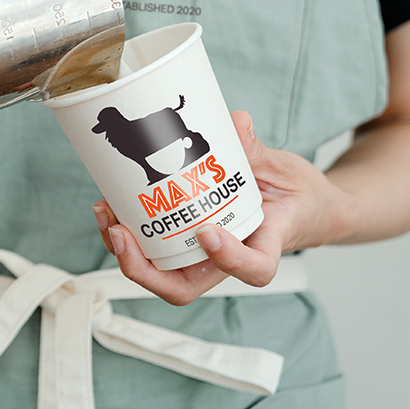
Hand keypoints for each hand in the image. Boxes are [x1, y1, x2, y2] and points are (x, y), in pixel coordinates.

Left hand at [92, 110, 354, 305]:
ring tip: (106, 214)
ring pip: (162, 270)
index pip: (254, 269)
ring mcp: (205, 252)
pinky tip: (112, 203)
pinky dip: (131, 229)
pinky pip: (157, 244)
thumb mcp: (285, 170)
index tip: (209, 233)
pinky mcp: (189, 236)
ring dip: (127, 250)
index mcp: (265, 244)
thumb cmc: (298, 197)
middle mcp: (229, 257)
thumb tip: (237, 122)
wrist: (303, 207)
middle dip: (146, 270)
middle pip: (185, 286)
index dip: (229, 259)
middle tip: (121, 235)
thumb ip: (257, 150)